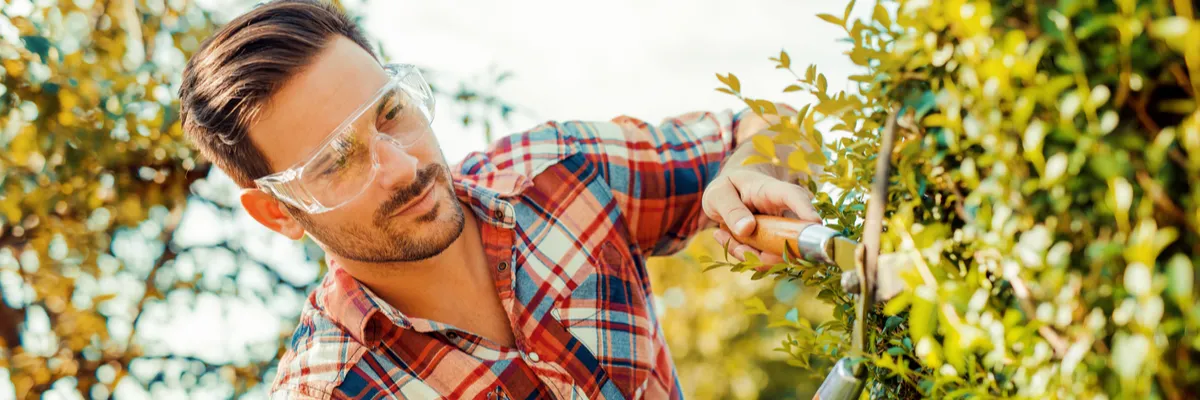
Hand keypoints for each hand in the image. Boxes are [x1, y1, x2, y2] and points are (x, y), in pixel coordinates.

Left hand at [702, 167, 819, 264]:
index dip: (807, 210)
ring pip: (778, 254)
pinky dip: (746, 257)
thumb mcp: (719, 193)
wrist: (729, 196)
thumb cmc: (727, 189)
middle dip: (766, 253)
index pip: (794, 196)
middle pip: (793, 236)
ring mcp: (783, 230)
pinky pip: (766, 260)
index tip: (815, 224)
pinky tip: (728, 239)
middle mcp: (784, 212)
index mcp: (772, 191)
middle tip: (736, 246)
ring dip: (749, 255)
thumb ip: (730, 209)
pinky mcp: (776, 245)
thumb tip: (747, 228)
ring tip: (723, 235)